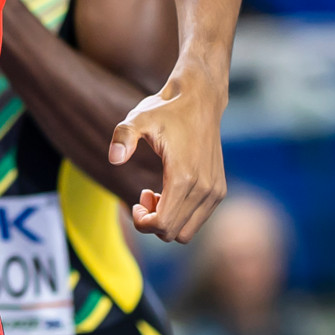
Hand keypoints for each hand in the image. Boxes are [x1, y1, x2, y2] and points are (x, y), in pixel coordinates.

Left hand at [112, 72, 226, 242]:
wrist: (200, 100)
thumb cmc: (165, 111)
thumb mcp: (138, 119)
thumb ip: (123, 137)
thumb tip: (114, 159)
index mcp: (184, 178)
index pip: (164, 226)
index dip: (143, 223)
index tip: (136, 200)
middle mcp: (205, 189)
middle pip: (175, 234)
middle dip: (153, 223)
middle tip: (144, 195)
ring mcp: (216, 191)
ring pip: (188, 232)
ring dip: (168, 220)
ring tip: (155, 193)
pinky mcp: (219, 190)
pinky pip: (198, 220)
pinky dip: (181, 215)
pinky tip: (169, 191)